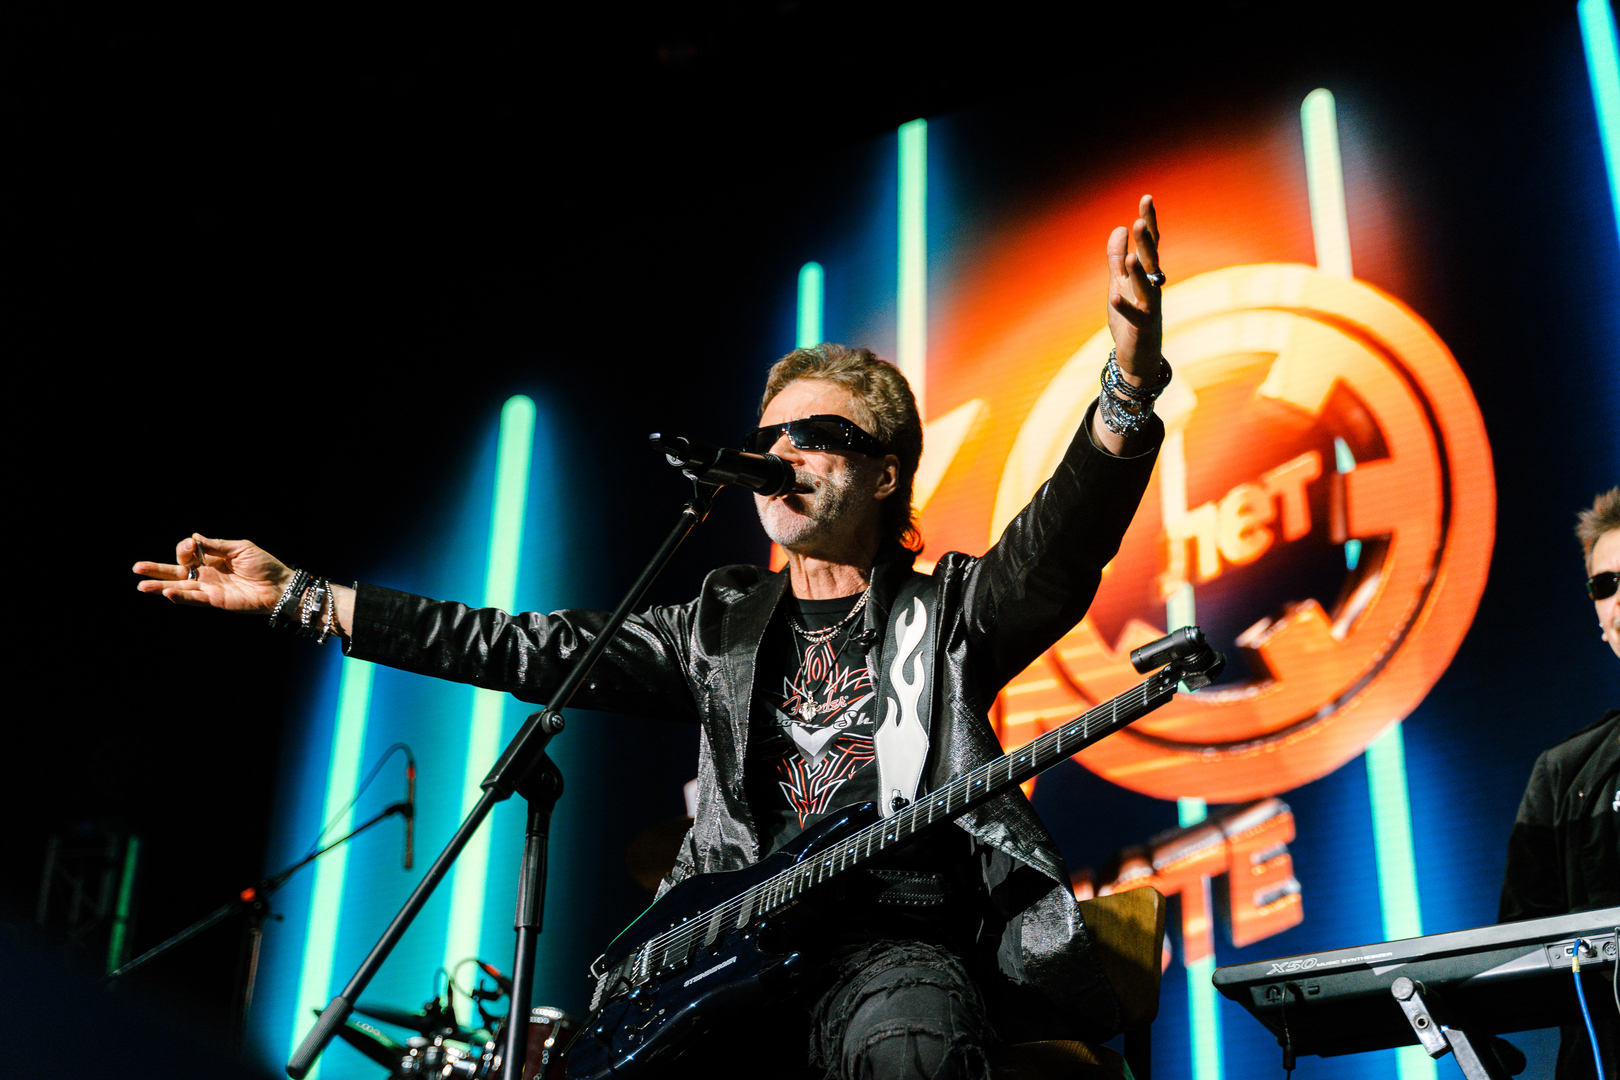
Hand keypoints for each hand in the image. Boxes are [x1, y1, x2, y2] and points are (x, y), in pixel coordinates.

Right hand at [134, 535, 292, 613]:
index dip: (184, 549)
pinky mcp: (216, 600)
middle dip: (156, 569)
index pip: (188, 553)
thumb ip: (217, 545)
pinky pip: (194, 599)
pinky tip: (167, 592)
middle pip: (176, 572)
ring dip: (160, 586)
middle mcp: (207, 574)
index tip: (191, 546)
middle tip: (136, 568)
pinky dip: (181, 596)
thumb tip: (194, 538)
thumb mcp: (240, 548)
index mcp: (212, 558)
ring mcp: (209, 588)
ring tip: (141, 586)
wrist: (280, 585)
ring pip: (180, 587)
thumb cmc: (264, 564)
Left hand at [1106, 194, 1163, 381]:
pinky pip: (1133, 316)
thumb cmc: (1130, 320)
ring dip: (1138, 272)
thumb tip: (1118, 228)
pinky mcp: (1141, 329)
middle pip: (1151, 261)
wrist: (1138, 358)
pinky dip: (1123, 307)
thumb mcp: (1119, 284)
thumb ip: (1117, 258)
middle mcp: (1152, 289)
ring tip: (1131, 256)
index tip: (1146, 197)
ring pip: (1146, 288)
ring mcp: (1149, 309)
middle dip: (1146, 242)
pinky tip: (1113, 297)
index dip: (1148, 222)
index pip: (1149, 244)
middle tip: (1140, 221)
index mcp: (1147, 275)